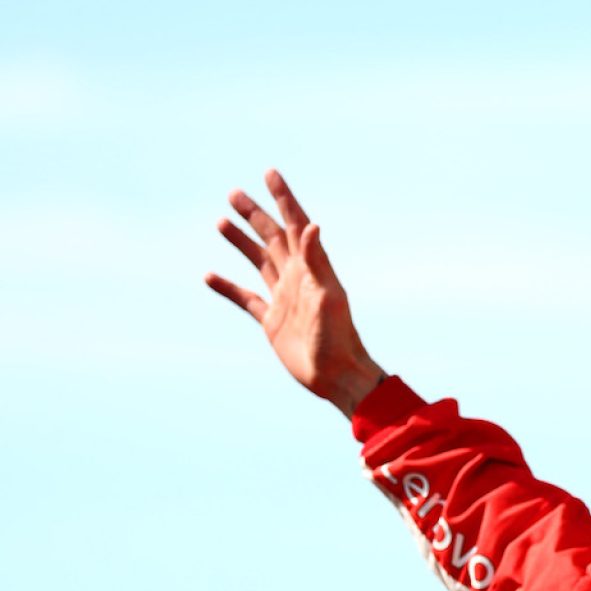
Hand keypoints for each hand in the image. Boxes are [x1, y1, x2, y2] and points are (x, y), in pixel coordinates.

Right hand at [206, 170, 385, 416]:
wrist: (336, 374)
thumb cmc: (337, 336)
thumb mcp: (328, 295)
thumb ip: (317, 260)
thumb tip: (311, 225)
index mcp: (312, 268)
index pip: (295, 224)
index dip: (284, 198)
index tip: (269, 173)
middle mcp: (297, 278)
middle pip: (272, 238)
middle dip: (255, 214)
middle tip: (233, 192)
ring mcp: (283, 298)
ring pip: (258, 261)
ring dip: (241, 241)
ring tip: (221, 221)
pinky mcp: (271, 320)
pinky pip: (245, 298)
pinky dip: (227, 287)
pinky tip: (209, 276)